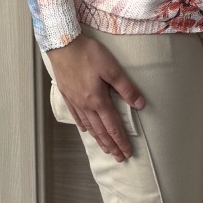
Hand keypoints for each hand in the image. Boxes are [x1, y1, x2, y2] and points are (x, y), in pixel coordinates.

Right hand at [46, 34, 146, 160]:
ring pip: (88, 126)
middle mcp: (85, 105)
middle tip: (119, 158)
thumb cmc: (87, 54)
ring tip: (105, 148)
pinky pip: (76, 117)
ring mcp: (74, 101)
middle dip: (111, 146)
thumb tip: (140, 104)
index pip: (113, 126)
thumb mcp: (111, 68)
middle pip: (100, 131)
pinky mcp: (67, 95)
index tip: (127, 153)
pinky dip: (83, 126)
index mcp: (98, 100)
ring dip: (98, 139)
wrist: (62, 44)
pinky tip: (85, 130)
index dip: (121, 141)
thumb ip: (126, 88)